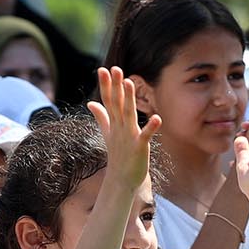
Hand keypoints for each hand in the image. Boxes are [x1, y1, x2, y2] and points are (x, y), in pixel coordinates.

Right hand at [88, 67, 156, 190]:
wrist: (122, 180)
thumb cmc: (118, 155)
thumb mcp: (108, 134)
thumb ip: (101, 117)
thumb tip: (90, 103)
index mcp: (113, 123)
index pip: (108, 101)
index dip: (106, 85)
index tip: (103, 69)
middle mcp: (119, 128)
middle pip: (117, 104)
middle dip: (116, 86)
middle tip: (115, 68)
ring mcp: (129, 137)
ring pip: (128, 115)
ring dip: (129, 99)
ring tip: (130, 83)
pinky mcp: (139, 148)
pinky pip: (146, 136)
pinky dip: (151, 128)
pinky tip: (157, 118)